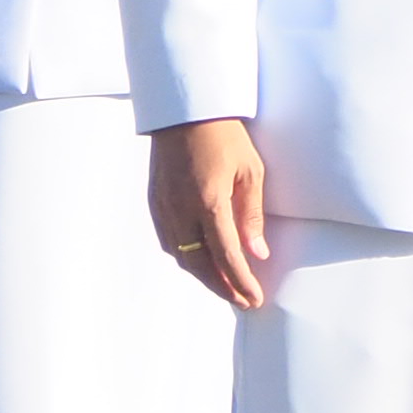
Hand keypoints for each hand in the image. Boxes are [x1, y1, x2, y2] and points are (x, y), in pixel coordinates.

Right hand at [148, 119, 271, 311]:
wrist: (184, 111)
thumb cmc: (225, 136)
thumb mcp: (250, 172)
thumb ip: (251, 215)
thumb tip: (258, 253)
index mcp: (208, 203)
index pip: (226, 256)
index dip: (241, 281)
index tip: (255, 298)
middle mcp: (181, 210)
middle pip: (199, 265)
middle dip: (222, 287)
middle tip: (242, 301)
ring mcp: (164, 208)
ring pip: (181, 257)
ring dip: (203, 276)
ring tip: (226, 285)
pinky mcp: (155, 202)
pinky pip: (169, 241)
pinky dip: (186, 258)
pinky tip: (201, 262)